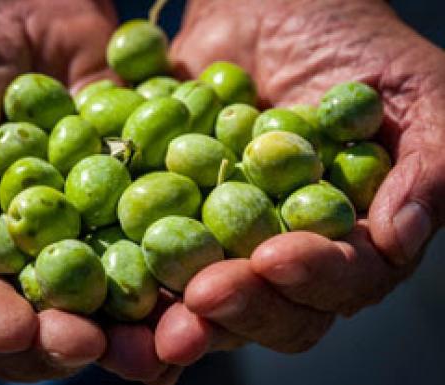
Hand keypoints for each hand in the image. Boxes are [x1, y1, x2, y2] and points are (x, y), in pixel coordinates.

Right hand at [0, 0, 151, 380]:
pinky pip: (165, 232)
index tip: (20, 330)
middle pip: (47, 313)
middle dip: (72, 337)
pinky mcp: (138, 193)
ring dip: (140, 322)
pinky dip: (185, 257)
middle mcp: (29, 243)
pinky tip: (207, 274)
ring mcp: (88, 222)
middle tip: (101, 346)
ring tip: (167, 334)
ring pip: (113, 291)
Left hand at [154, 0, 444, 364]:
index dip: (313, 278)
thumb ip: (430, 163)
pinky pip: (148, 253)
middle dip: (240, 308)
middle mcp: (287, 250)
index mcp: (350, 236)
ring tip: (150, 323)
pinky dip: (129, 271)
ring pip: (206, 296)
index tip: (274, 261)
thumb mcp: (414, 90)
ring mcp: (225, 239)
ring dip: (178, 314)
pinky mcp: (170, 216)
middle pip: (271, 305)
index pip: (341, 280)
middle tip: (202, 301)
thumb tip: (401, 237)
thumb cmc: (352, 43)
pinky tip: (106, 286)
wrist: (270, 8)